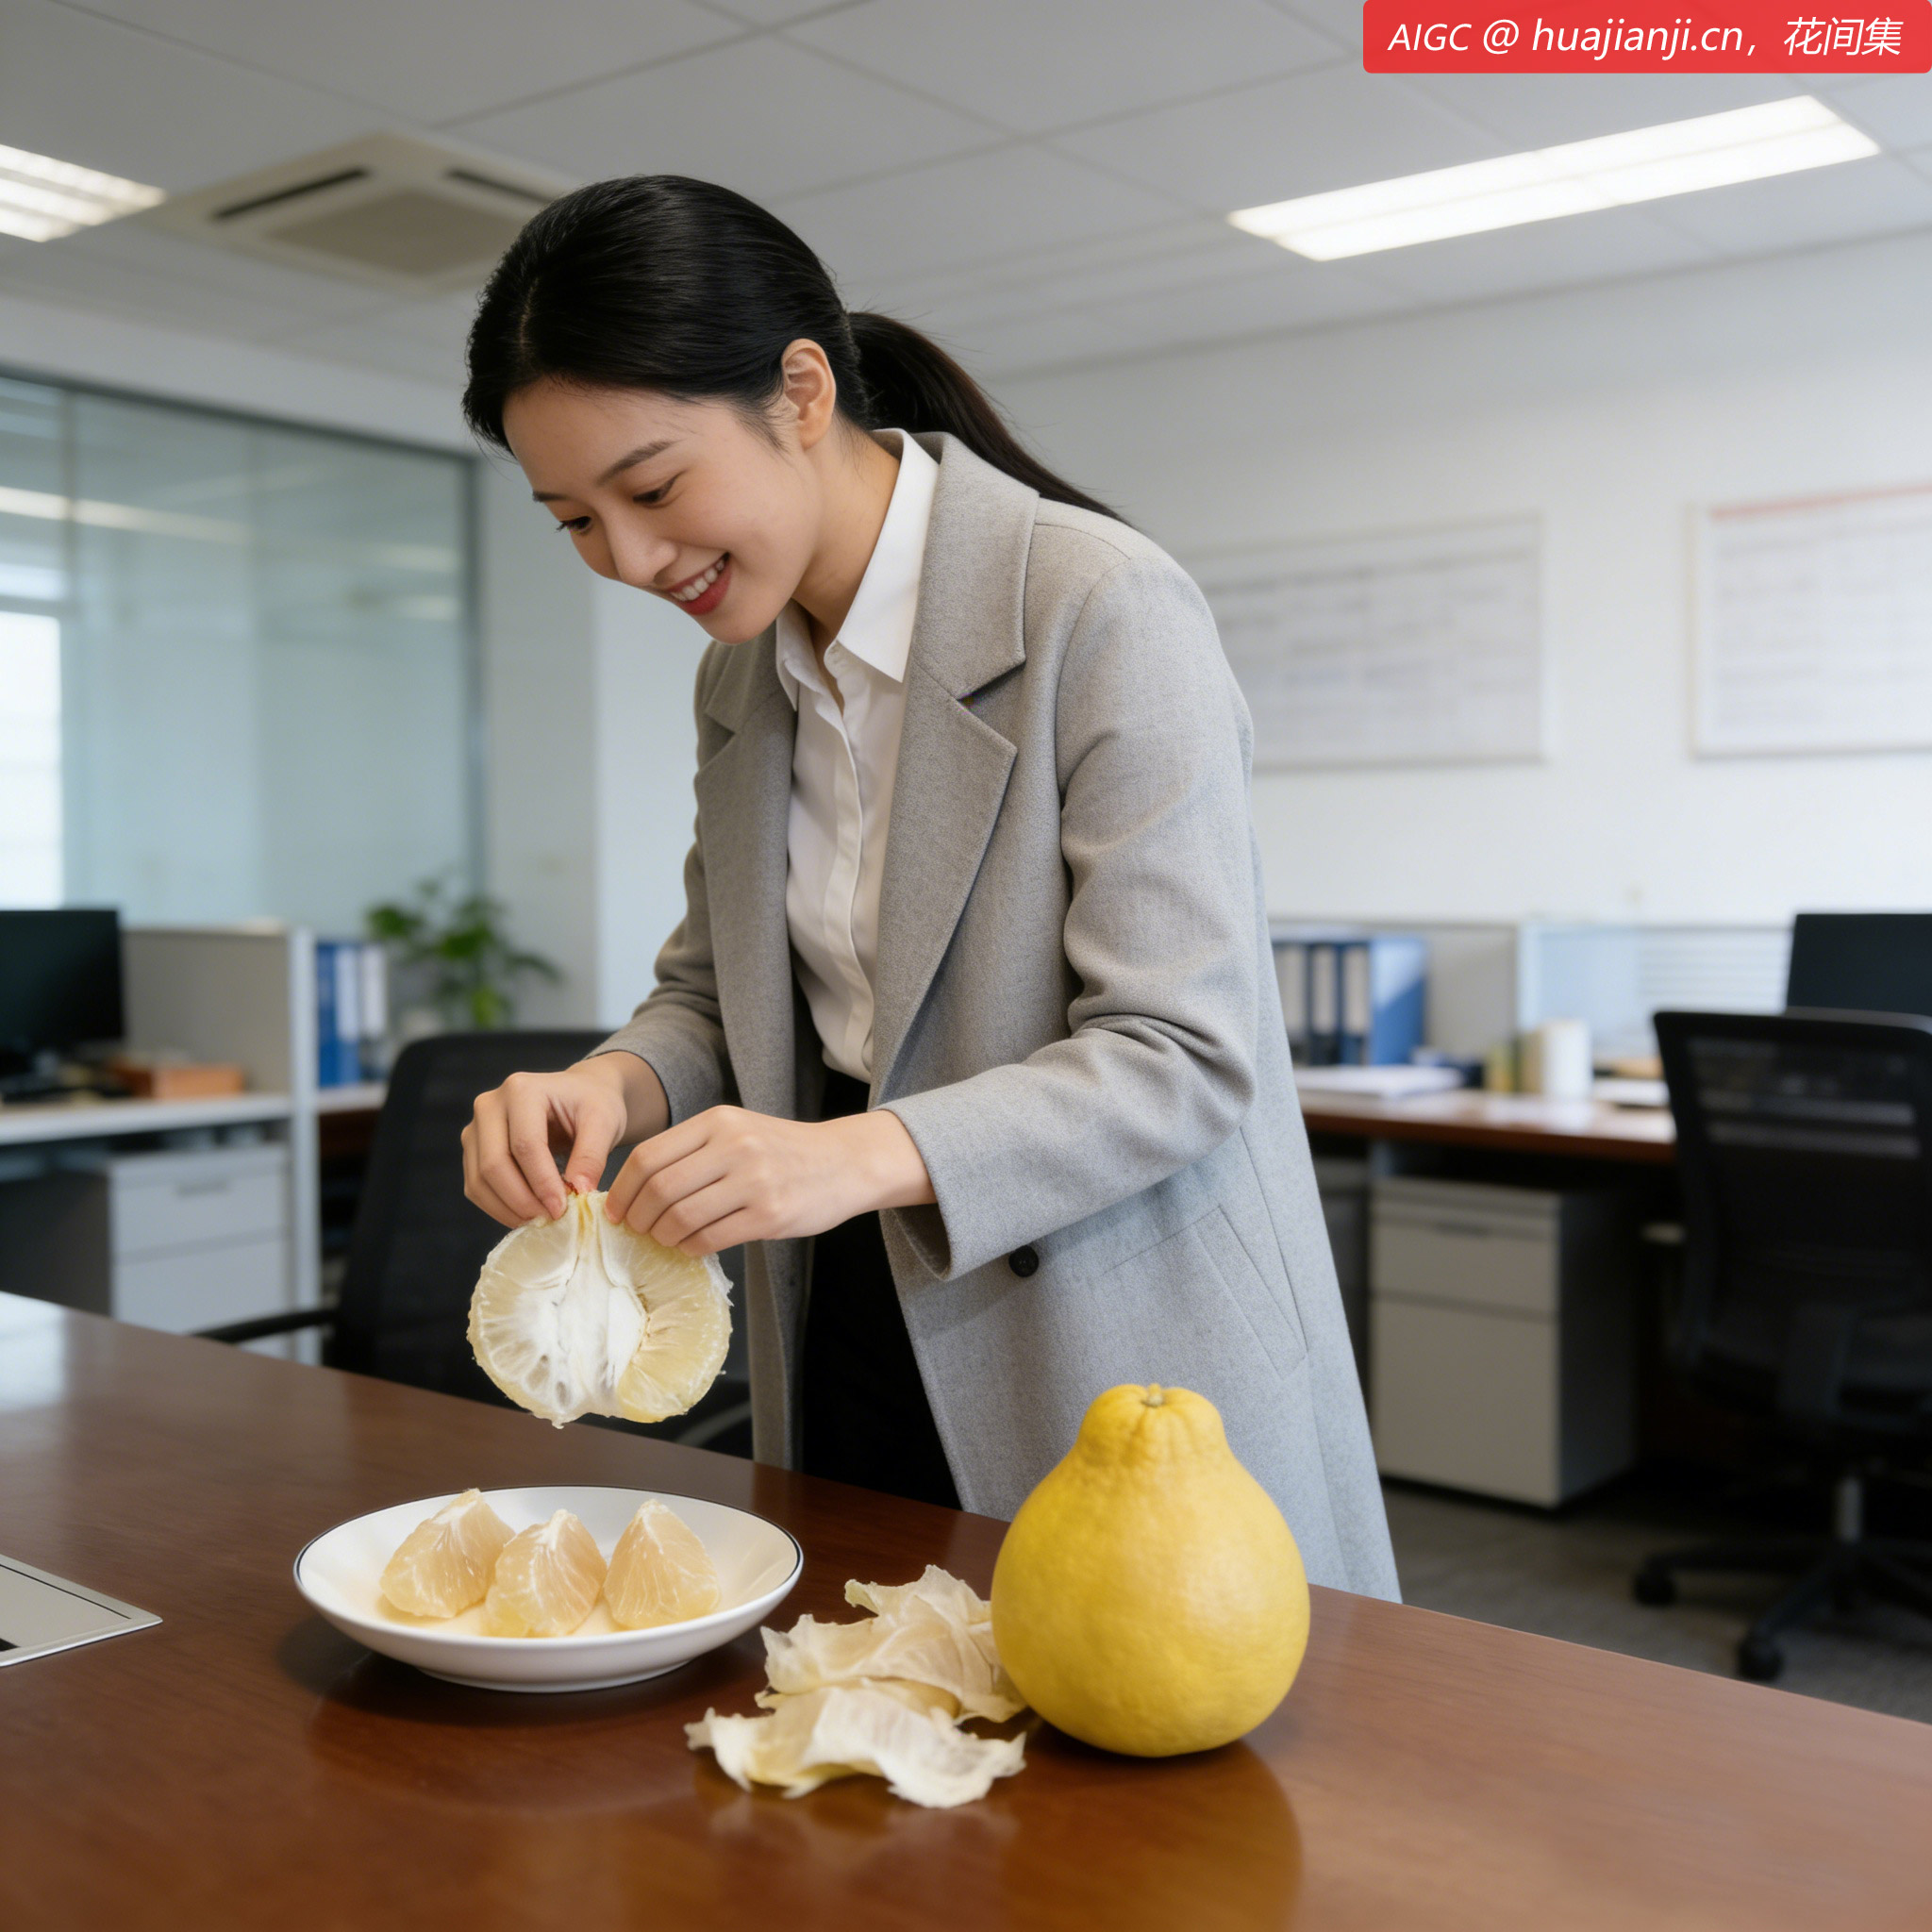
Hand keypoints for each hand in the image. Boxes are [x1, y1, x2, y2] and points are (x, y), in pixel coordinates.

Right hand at [462, 1055, 666, 1228]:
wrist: (578, 1096)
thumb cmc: (592, 1104)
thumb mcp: (604, 1122)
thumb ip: (592, 1156)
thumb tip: (578, 1193)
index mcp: (521, 1090)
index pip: (525, 1145)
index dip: (542, 1183)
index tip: (562, 1210)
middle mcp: (489, 1105)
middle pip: (494, 1164)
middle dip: (522, 1200)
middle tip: (551, 1221)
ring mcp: (475, 1128)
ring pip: (479, 1180)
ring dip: (508, 1209)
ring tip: (541, 1222)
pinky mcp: (472, 1150)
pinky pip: (475, 1187)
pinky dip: (498, 1208)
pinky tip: (526, 1215)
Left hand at [605, 1103, 934, 1255]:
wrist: (846, 1161)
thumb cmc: (783, 1150)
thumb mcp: (738, 1131)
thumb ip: (692, 1152)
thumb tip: (635, 1190)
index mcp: (718, 1121)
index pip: (648, 1156)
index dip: (623, 1189)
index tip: (615, 1210)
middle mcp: (734, 1146)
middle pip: (658, 1189)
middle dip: (638, 1217)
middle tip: (637, 1230)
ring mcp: (753, 1181)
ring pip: (680, 1218)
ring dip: (662, 1236)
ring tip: (665, 1239)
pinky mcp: (769, 1215)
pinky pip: (709, 1239)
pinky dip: (690, 1248)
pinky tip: (692, 1246)